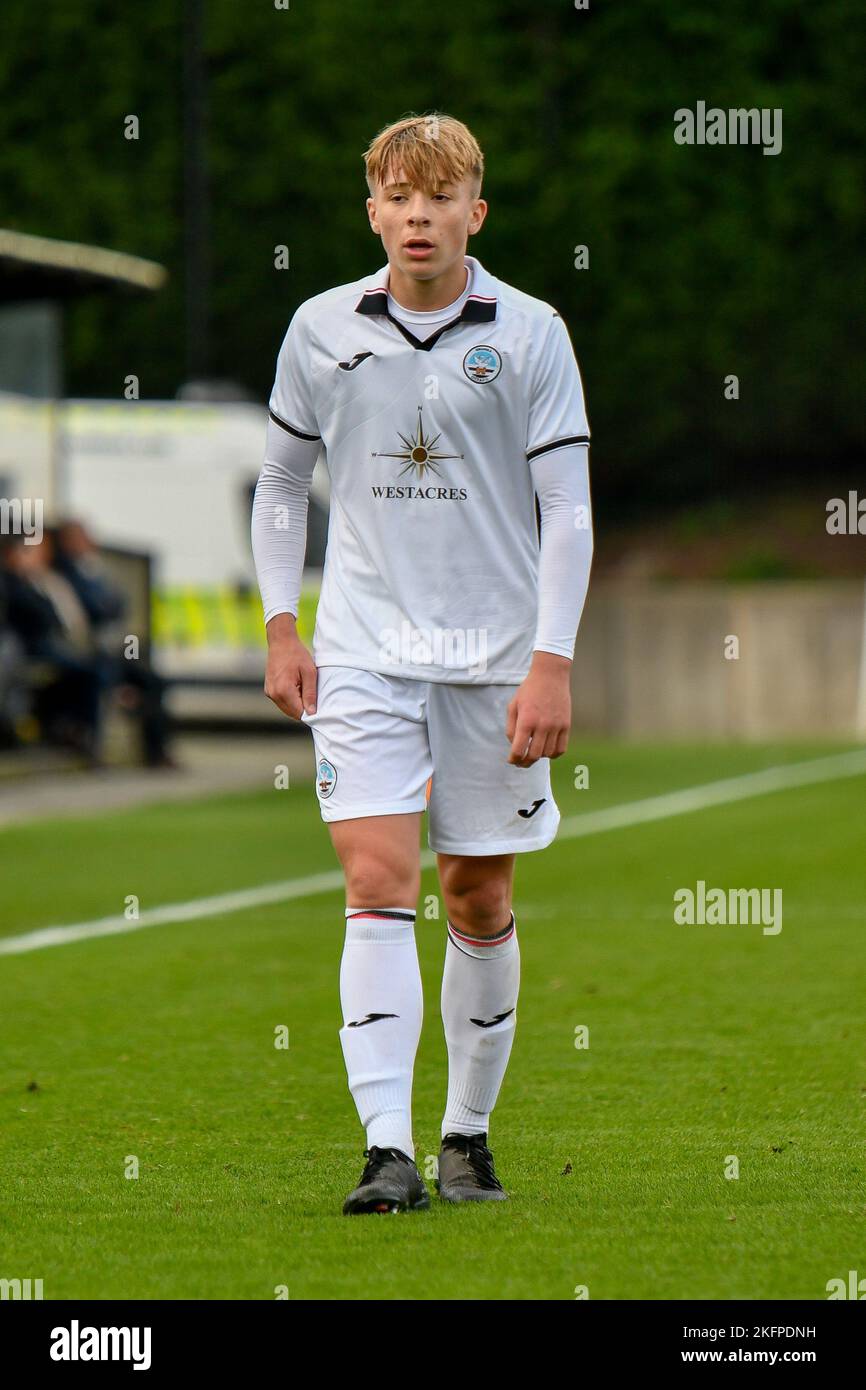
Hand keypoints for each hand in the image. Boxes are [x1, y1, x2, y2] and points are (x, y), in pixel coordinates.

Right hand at [263, 613, 317, 718]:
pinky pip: (282, 702)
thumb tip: (312, 713)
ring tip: (303, 687)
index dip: (310, 712)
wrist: (281, 642)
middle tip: (312, 694)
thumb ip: (310, 694)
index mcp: (283, 690)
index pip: (299, 713)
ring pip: (286, 709)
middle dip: (303, 708)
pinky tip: (296, 686)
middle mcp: (273, 694)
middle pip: (292, 713)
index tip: (318, 704)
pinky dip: (290, 699)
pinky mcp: (268, 690)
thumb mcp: (309, 673)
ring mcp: (269, 692)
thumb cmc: (297, 654)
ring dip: (297, 704)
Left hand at [505, 651, 570, 765]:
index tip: (511, 760)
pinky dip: (553, 754)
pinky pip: (561, 748)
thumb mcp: (513, 706)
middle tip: (520, 763)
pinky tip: (547, 750)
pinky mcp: (566, 725)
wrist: (550, 676)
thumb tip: (515, 746)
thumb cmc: (528, 690)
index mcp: (526, 720)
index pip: (519, 749)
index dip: (513, 759)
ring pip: (548, 754)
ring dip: (538, 757)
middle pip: (533, 755)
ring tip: (533, 753)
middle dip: (524, 763)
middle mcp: (542, 725)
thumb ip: (511, 728)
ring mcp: (556, 726)